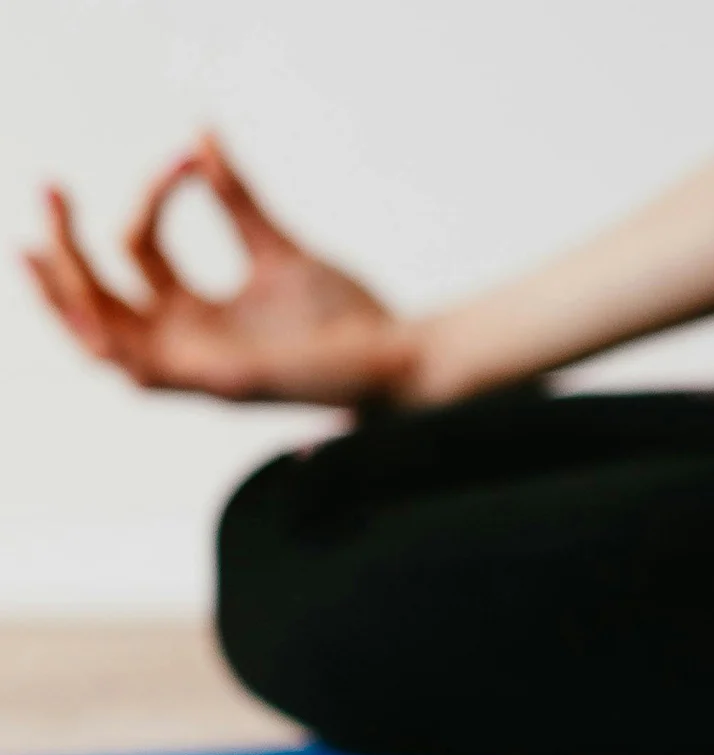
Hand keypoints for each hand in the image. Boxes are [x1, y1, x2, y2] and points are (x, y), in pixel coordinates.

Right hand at [22, 133, 411, 405]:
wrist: (401, 356)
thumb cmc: (350, 316)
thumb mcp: (279, 247)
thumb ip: (237, 199)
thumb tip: (201, 136)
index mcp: (200, 315)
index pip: (140, 250)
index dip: (151, 194)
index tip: (188, 155)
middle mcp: (191, 343)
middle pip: (98, 299)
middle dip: (64, 246)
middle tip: (49, 186)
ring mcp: (202, 367)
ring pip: (102, 339)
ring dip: (64, 293)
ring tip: (36, 240)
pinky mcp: (224, 383)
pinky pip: (146, 373)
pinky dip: (110, 344)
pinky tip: (90, 310)